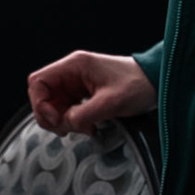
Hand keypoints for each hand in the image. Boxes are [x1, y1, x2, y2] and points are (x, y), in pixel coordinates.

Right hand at [27, 51, 156, 134]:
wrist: (156, 83)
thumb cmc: (137, 84)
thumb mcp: (111, 102)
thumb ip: (83, 114)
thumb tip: (65, 123)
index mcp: (74, 65)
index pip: (38, 81)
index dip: (40, 103)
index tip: (55, 119)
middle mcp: (72, 72)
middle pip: (43, 95)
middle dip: (51, 115)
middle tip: (69, 128)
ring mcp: (77, 83)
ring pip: (54, 105)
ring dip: (63, 121)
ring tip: (84, 128)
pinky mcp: (84, 94)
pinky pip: (67, 109)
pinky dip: (72, 121)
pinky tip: (89, 127)